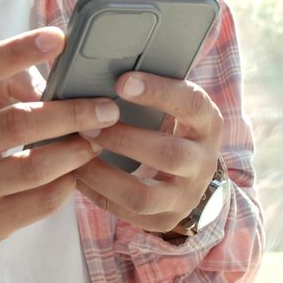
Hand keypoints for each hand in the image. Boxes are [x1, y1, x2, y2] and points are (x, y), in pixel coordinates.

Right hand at [0, 28, 120, 251]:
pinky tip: (79, 172)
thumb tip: (67, 72)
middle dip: (71, 113)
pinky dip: (68, 183)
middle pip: (19, 122)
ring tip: (98, 140)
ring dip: (76, 151)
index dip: (18, 50)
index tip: (59, 38)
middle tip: (107, 109)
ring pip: (35, 166)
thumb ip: (12, 85)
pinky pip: (41, 202)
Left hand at [76, 72, 223, 232]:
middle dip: (124, 140)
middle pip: (169, 155)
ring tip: (75, 155)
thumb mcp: (174, 105)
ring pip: (144, 195)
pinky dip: (97, 193)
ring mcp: (185, 196)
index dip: (158, 92)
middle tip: (88, 124)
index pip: (191, 103)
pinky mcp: (164, 220)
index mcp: (207, 123)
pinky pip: (127, 214)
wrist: (192, 175)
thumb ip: (150, 87)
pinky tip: (76, 175)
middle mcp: (203, 162)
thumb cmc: (170, 126)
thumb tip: (100, 62)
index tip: (122, 81)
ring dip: (104, 175)